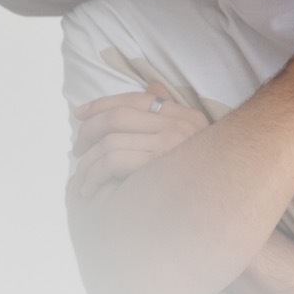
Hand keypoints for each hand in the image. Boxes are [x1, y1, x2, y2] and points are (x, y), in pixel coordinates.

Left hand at [71, 82, 208, 197]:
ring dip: (87, 163)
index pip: (136, 98)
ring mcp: (170, 146)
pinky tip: (89, 190)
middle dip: (89, 131)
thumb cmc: (198, 180)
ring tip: (80, 179)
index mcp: (186, 116)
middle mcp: (181, 126)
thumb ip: (170, 111)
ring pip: (110, 142)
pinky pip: (113, 161)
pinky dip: (94, 175)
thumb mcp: (189, 138)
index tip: (79, 114)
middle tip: (76, 150)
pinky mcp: (157, 168)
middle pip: (118, 117)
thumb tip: (152, 87)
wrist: (217, 206)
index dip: (102, 103)